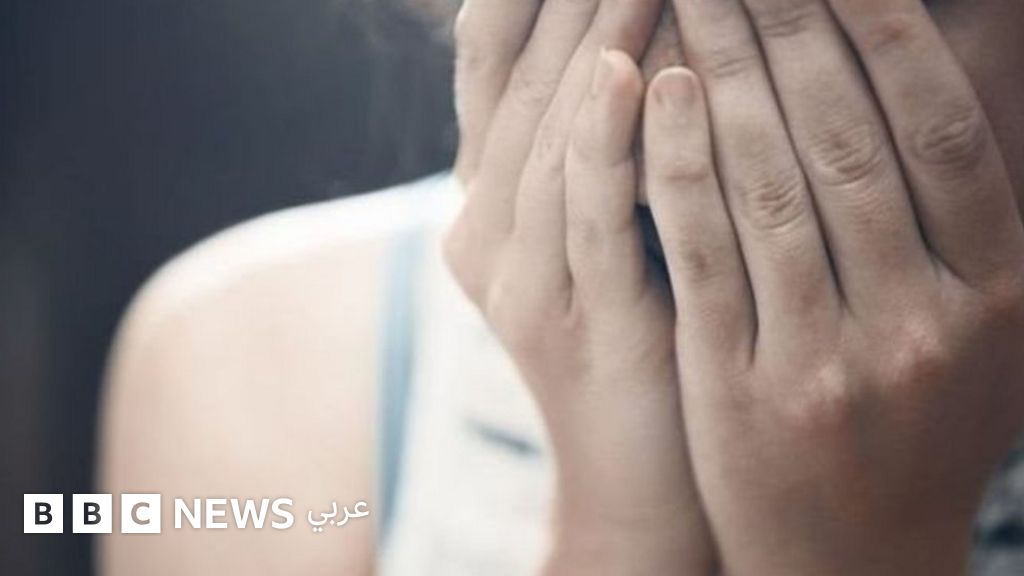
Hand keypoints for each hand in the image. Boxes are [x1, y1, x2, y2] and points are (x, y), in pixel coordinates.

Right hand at [447, 1, 713, 573]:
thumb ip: (606, 140)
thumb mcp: (615, 222)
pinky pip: (584, 218)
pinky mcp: (566, 322)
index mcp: (489, 195)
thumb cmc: (647, 331)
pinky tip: (625, 75)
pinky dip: (601, 143)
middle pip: (522, 84)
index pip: (495, 62)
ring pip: (548, 138)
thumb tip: (647, 40)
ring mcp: (514, 277)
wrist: (640, 471)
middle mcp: (483, 226)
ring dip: (593, 42)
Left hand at [645, 0, 1023, 573]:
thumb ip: (968, 207)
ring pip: (772, 185)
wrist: (855, 551)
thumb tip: (943, 65)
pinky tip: (657, 89)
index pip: (943, 126)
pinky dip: (680, 163)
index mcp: (1001, 289)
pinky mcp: (744, 387)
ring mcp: (833, 358)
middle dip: (791, 28)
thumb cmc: (916, 419)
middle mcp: (928, 320)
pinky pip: (708, 253)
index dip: (887, 27)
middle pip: (852, 139)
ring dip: (725, 73)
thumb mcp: (979, 320)